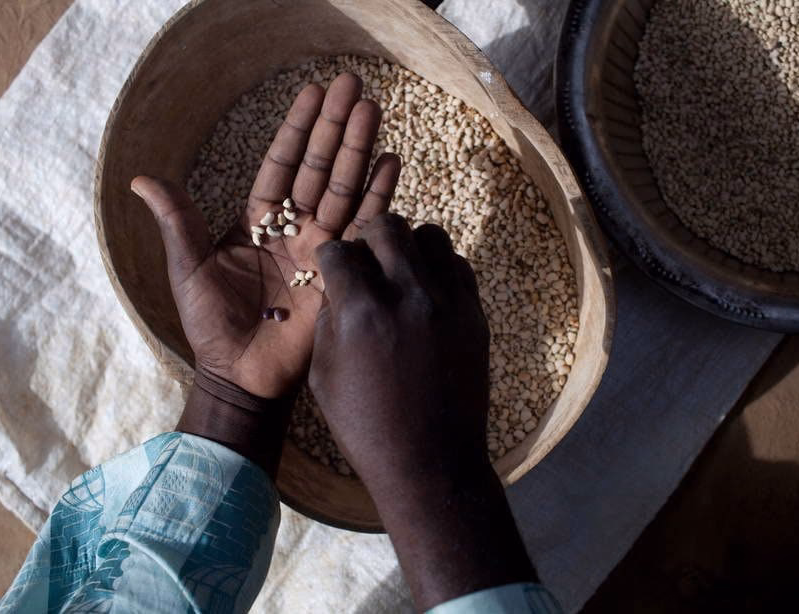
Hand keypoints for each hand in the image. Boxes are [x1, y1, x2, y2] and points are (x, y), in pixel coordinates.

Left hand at [132, 73, 400, 398]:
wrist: (241, 373)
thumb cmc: (211, 324)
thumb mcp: (188, 268)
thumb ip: (177, 221)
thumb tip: (140, 178)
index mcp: (259, 221)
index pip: (283, 164)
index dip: (298, 129)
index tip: (313, 93)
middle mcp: (295, 228)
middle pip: (319, 168)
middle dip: (335, 127)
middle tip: (352, 86)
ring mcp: (322, 249)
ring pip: (344, 189)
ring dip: (359, 151)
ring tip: (372, 111)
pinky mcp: (342, 273)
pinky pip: (363, 230)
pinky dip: (377, 198)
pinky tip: (389, 164)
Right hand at [310, 213, 490, 487]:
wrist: (431, 461)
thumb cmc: (366, 425)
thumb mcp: (324, 374)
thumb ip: (329, 318)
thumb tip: (339, 284)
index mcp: (362, 312)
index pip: (339, 251)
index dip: (330, 257)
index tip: (333, 267)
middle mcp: (408, 296)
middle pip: (386, 227)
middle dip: (367, 237)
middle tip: (365, 259)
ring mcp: (449, 302)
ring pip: (430, 236)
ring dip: (408, 246)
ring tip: (399, 270)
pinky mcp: (475, 314)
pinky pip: (458, 265)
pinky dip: (439, 268)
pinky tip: (426, 291)